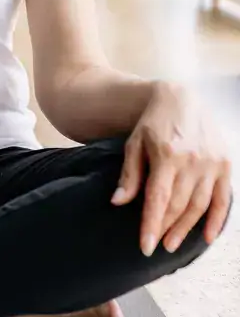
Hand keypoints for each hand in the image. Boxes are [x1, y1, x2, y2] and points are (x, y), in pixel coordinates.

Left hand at [112, 83, 232, 255]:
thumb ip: (129, 175)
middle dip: (166, 228)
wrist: (179, 98)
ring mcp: (212, 163)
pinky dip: (217, 219)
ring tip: (172, 243)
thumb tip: (118, 203)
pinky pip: (224, 198)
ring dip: (187, 228)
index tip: (145, 246)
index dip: (151, 224)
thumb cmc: (152, 123)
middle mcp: (193, 160)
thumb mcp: (134, 144)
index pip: (158, 198)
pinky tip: (206, 236)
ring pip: (200, 205)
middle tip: (158, 245)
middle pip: (179, 204)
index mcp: (167, 154)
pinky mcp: (225, 163)